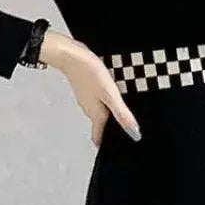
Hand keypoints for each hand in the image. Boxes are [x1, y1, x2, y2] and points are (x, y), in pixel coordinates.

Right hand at [39, 30, 141, 146]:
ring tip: (122, 116)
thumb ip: (122, 114)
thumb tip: (134, 133)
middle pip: (100, 124)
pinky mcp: (86, 86)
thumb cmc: (89, 73)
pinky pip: (97, 99)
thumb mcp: (110, 95)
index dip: (107, 144)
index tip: (114, 151)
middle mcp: (89, 108)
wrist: (70, 54)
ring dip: (108, 115)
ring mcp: (86, 97)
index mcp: (96, 114)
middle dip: (110, 130)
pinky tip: (112, 95)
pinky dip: (105, 102)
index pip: (99, 136)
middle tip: (123, 133)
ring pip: (98, 111)